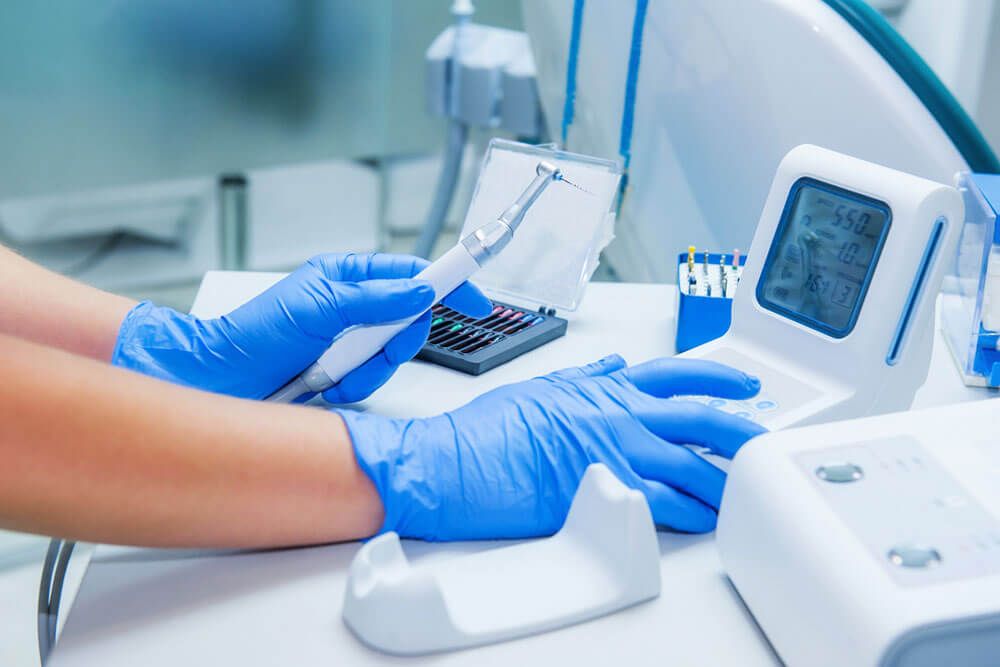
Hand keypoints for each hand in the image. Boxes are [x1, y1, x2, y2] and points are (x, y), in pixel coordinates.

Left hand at [112, 253, 491, 400]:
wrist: (221, 379)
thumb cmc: (256, 333)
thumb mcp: (318, 307)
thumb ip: (374, 298)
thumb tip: (418, 290)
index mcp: (350, 276)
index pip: (413, 273)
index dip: (448, 283)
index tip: (475, 299)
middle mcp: (354, 306)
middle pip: (410, 320)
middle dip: (392, 341)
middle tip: (367, 347)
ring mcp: (349, 340)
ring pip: (391, 356)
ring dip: (363, 368)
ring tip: (327, 369)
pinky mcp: (343, 371)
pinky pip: (371, 381)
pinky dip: (349, 386)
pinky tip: (322, 385)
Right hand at [340, 355, 766, 540]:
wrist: (456, 462)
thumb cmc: (487, 430)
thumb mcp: (539, 388)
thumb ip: (584, 378)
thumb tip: (612, 367)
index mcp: (603, 388)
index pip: (676, 375)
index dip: (718, 377)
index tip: (744, 385)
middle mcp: (617, 415)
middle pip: (700, 418)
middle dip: (740, 431)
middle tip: (762, 444)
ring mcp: (615, 453)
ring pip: (693, 466)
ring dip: (725, 482)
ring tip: (745, 493)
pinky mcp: (605, 492)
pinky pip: (667, 506)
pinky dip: (693, 515)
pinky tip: (708, 521)